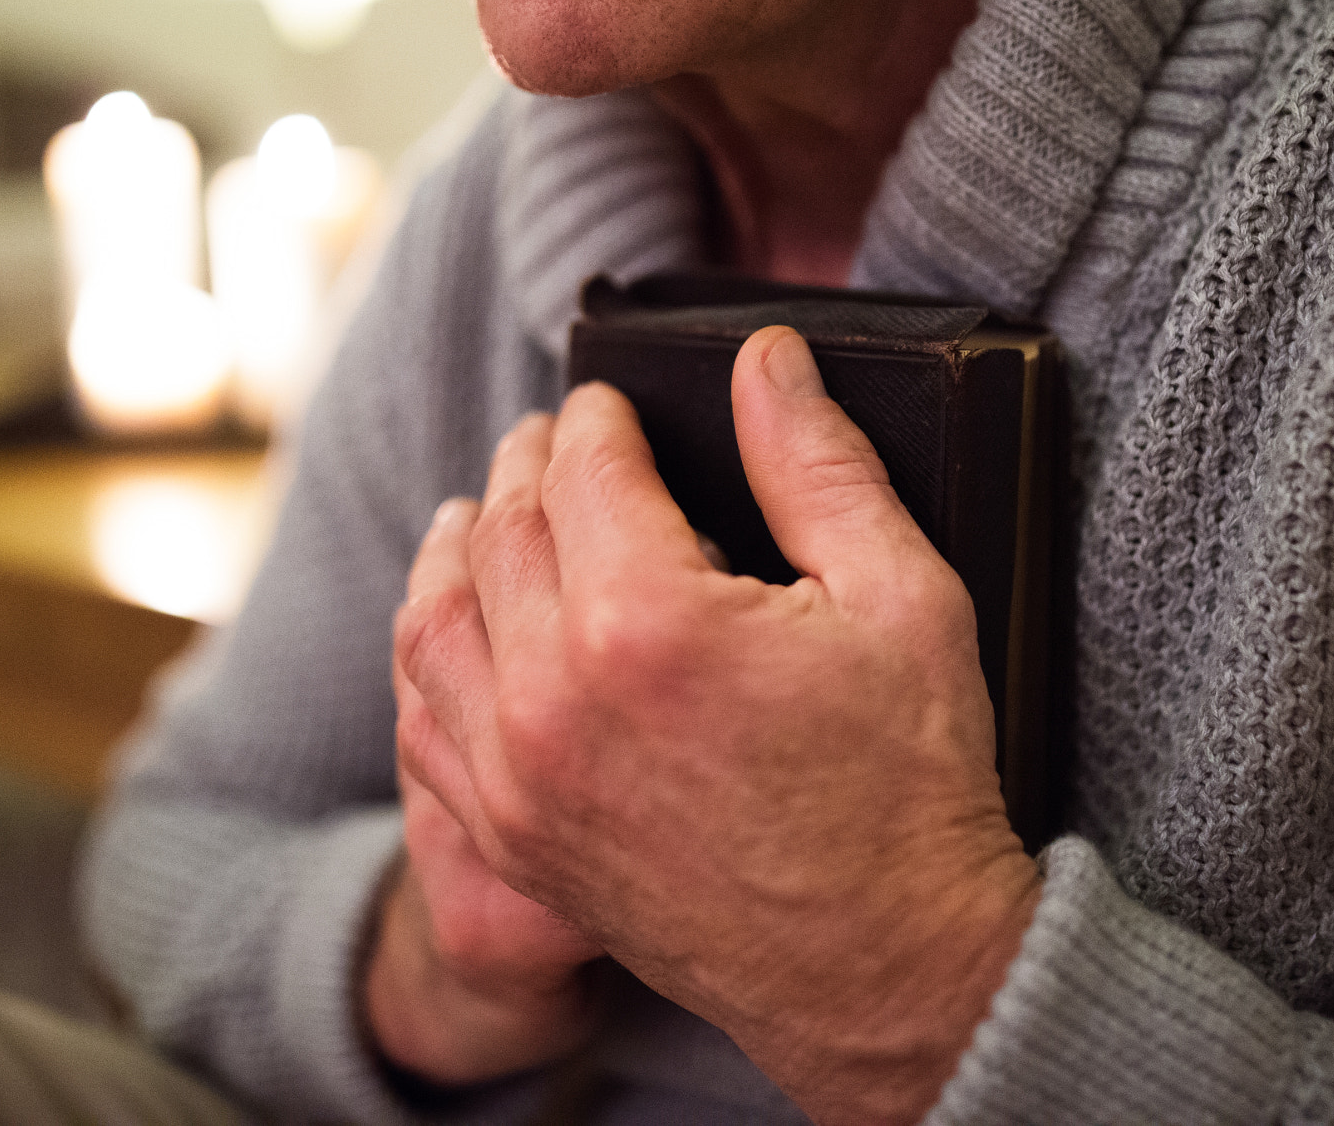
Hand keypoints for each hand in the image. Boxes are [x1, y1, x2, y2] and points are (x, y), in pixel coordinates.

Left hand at [393, 326, 1041, 1124]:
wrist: (886, 971)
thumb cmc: (908, 788)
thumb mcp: (900, 596)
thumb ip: (818, 463)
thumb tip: (768, 362)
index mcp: (647, 623)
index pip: (583, 468)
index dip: (597, 417)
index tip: (610, 402)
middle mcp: (553, 698)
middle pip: (502, 530)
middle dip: (529, 465)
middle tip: (556, 439)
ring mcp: (517, 778)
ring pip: (435, 619)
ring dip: (459, 547)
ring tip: (487, 512)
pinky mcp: (511, 838)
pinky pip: (424, 719)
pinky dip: (429, 653)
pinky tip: (459, 628)